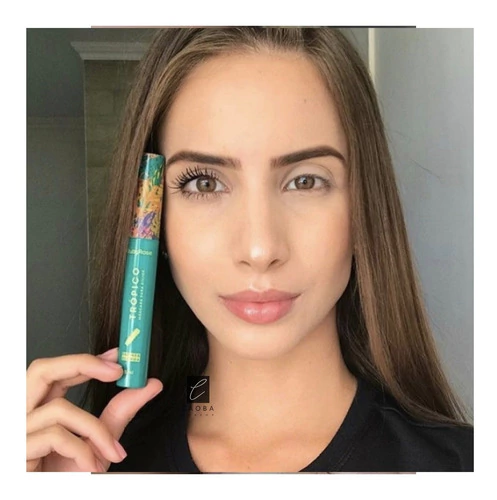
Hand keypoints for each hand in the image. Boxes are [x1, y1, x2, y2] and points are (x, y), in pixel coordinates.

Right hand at [26, 348, 162, 471]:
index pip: (54, 371)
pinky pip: (56, 436)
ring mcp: (16, 434)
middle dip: (82, 363)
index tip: (117, 356)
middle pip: (41, 370)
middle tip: (117, 371)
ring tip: (111, 451)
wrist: (54, 499)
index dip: (85, 358)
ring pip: (58, 408)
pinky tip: (91, 465)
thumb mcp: (99, 440)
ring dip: (95, 429)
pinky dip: (83, 449)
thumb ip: (120, 411)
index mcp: (38, 409)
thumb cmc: (68, 479)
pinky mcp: (17, 453)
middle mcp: (21, 417)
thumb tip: (150, 384)